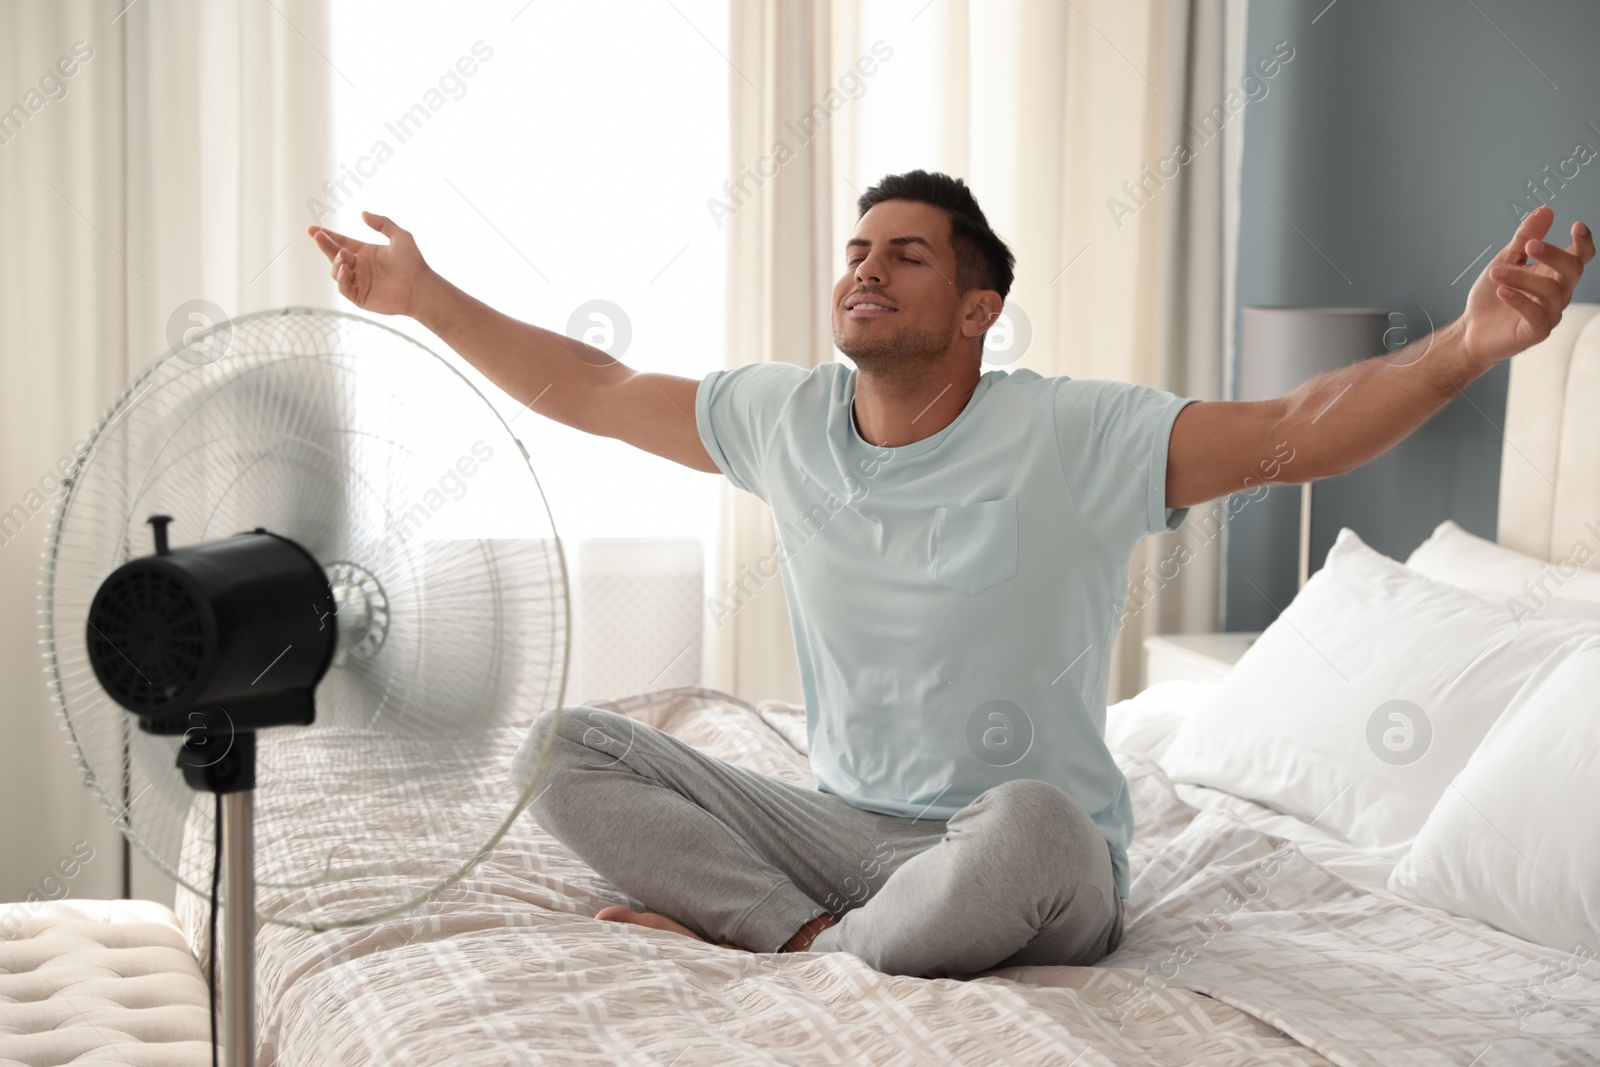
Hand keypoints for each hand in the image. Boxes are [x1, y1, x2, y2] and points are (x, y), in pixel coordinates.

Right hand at [306, 211, 430, 315]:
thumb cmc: (413, 263)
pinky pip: (344, 288)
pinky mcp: (360, 297)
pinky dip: (341, 278)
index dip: (328, 236)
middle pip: (335, 255)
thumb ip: (382, 223)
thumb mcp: (400, 236)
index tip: (314, 229)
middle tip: (317, 236)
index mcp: (367, 252)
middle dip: (325, 245)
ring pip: (336, 272)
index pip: (342, 242)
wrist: (420, 287)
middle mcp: (361, 267)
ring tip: (343, 255)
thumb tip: (363, 213)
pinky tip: (345, 268)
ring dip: (335, 262)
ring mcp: (360, 282)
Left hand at [1458, 204, 1593, 365]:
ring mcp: (1549, 314)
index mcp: (1554, 274)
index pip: (1580, 257)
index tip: (1576, 225)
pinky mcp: (1536, 332)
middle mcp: (1558, 294)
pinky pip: (1537, 315)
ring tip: (1496, 272)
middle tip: (1529, 245)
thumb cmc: (1491, 296)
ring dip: (1522, 278)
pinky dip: (1519, 300)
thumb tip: (1546, 210)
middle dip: (1553, 255)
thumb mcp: (1506, 260)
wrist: (1471, 330)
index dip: (1583, 242)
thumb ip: (1525, 238)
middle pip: (1572, 270)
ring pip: (1550, 291)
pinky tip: (1502, 291)